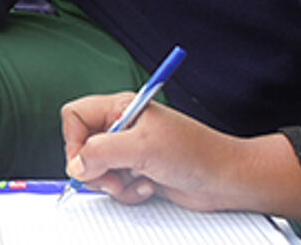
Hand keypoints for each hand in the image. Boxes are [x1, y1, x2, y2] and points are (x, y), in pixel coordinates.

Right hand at [60, 93, 300, 217]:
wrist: (227, 179)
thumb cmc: (195, 152)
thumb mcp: (142, 148)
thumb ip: (101, 153)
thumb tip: (76, 165)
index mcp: (120, 108)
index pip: (75, 116)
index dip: (73, 140)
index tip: (84, 162)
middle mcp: (122, 128)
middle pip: (82, 147)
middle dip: (96, 168)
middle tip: (114, 177)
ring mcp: (130, 151)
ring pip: (97, 170)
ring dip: (114, 183)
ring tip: (137, 181)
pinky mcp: (138, 172)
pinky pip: (115, 185)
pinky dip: (128, 191)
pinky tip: (149, 186)